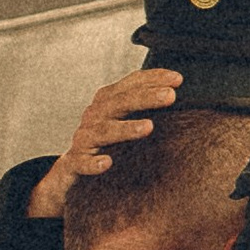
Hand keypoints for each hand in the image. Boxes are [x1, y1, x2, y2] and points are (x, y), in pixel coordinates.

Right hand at [28, 70, 181, 218]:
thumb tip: (178, 97)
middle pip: (119, 102)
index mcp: (108, 102)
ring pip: (103, 131)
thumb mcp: (123, 122)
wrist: (70, 171)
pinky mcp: (75, 163)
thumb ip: (144, 110)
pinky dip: (93, 163)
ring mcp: (84, 139)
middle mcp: (95, 116)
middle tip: (170, 96)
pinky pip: (82, 163)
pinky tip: (107, 163)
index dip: (153, 79)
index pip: (130, 84)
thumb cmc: (105, 144)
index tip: (178, 80)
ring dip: (125, 128)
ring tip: (148, 127)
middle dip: (145, 97)